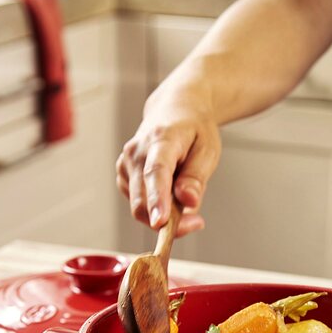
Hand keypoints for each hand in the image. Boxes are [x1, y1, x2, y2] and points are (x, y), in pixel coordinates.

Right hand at [116, 79, 221, 234]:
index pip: (156, 172)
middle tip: (196, 222)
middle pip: (142, 199)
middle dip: (168, 221)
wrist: (175, 110)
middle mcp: (136, 152)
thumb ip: (196, 177)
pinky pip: (138, 203)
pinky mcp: (123, 175)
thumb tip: (188, 202)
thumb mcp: (208, 150)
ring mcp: (126, 164)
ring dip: (163, 215)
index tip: (161, 222)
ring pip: (139, 206)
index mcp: (161, 140)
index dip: (158, 200)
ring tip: (186, 199)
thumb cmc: (194, 130)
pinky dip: (155, 208)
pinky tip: (171, 194)